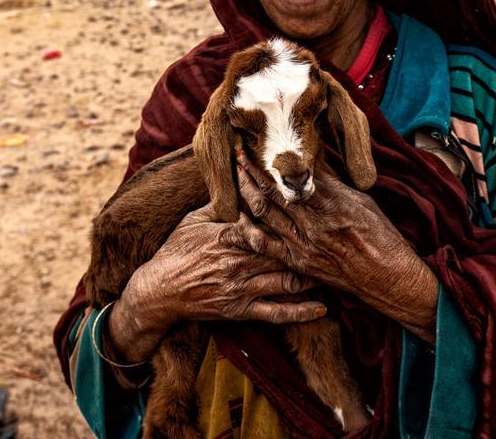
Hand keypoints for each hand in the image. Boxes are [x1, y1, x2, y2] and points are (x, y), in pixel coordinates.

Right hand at [107, 201, 325, 363]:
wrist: (159, 291)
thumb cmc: (175, 251)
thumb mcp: (193, 220)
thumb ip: (220, 205)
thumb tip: (239, 181)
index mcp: (230, 236)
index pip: (267, 224)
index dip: (292, 219)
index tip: (315, 212)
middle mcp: (239, 262)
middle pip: (283, 252)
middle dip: (310, 248)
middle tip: (336, 241)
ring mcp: (241, 288)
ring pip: (286, 281)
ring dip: (312, 276)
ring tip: (335, 270)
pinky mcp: (240, 311)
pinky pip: (276, 314)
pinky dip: (301, 312)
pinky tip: (322, 308)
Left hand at [223, 155, 439, 341]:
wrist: (387, 277)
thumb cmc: (380, 236)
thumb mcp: (360, 200)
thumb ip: (332, 182)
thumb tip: (311, 159)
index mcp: (331, 201)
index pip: (292, 173)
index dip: (271, 157)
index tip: (258, 141)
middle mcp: (312, 222)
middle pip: (272, 190)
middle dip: (251, 168)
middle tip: (236, 149)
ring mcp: (302, 244)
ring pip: (264, 213)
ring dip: (246, 191)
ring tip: (234, 173)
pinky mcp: (298, 262)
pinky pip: (265, 245)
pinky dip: (248, 230)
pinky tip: (236, 216)